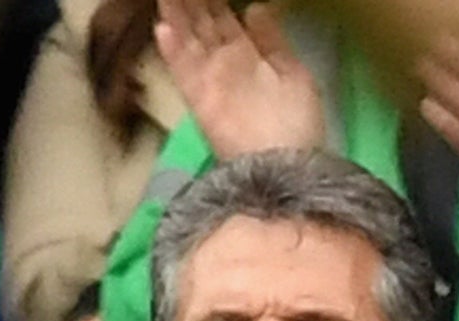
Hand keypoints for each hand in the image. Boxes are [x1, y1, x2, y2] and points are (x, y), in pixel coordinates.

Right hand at [156, 0, 324, 158]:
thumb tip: (254, 7)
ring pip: (187, 39)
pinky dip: (173, 49)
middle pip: (200, 24)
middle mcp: (225, 64)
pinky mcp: (198, 98)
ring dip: (175, 15)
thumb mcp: (293, 72)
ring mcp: (209, 80)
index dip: (212, 0)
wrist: (285, 166)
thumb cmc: (297, 121)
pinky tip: (161, 26)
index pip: (223, 19)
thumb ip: (272, 40)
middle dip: (189, 2)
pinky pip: (182, 68)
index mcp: (248, 55)